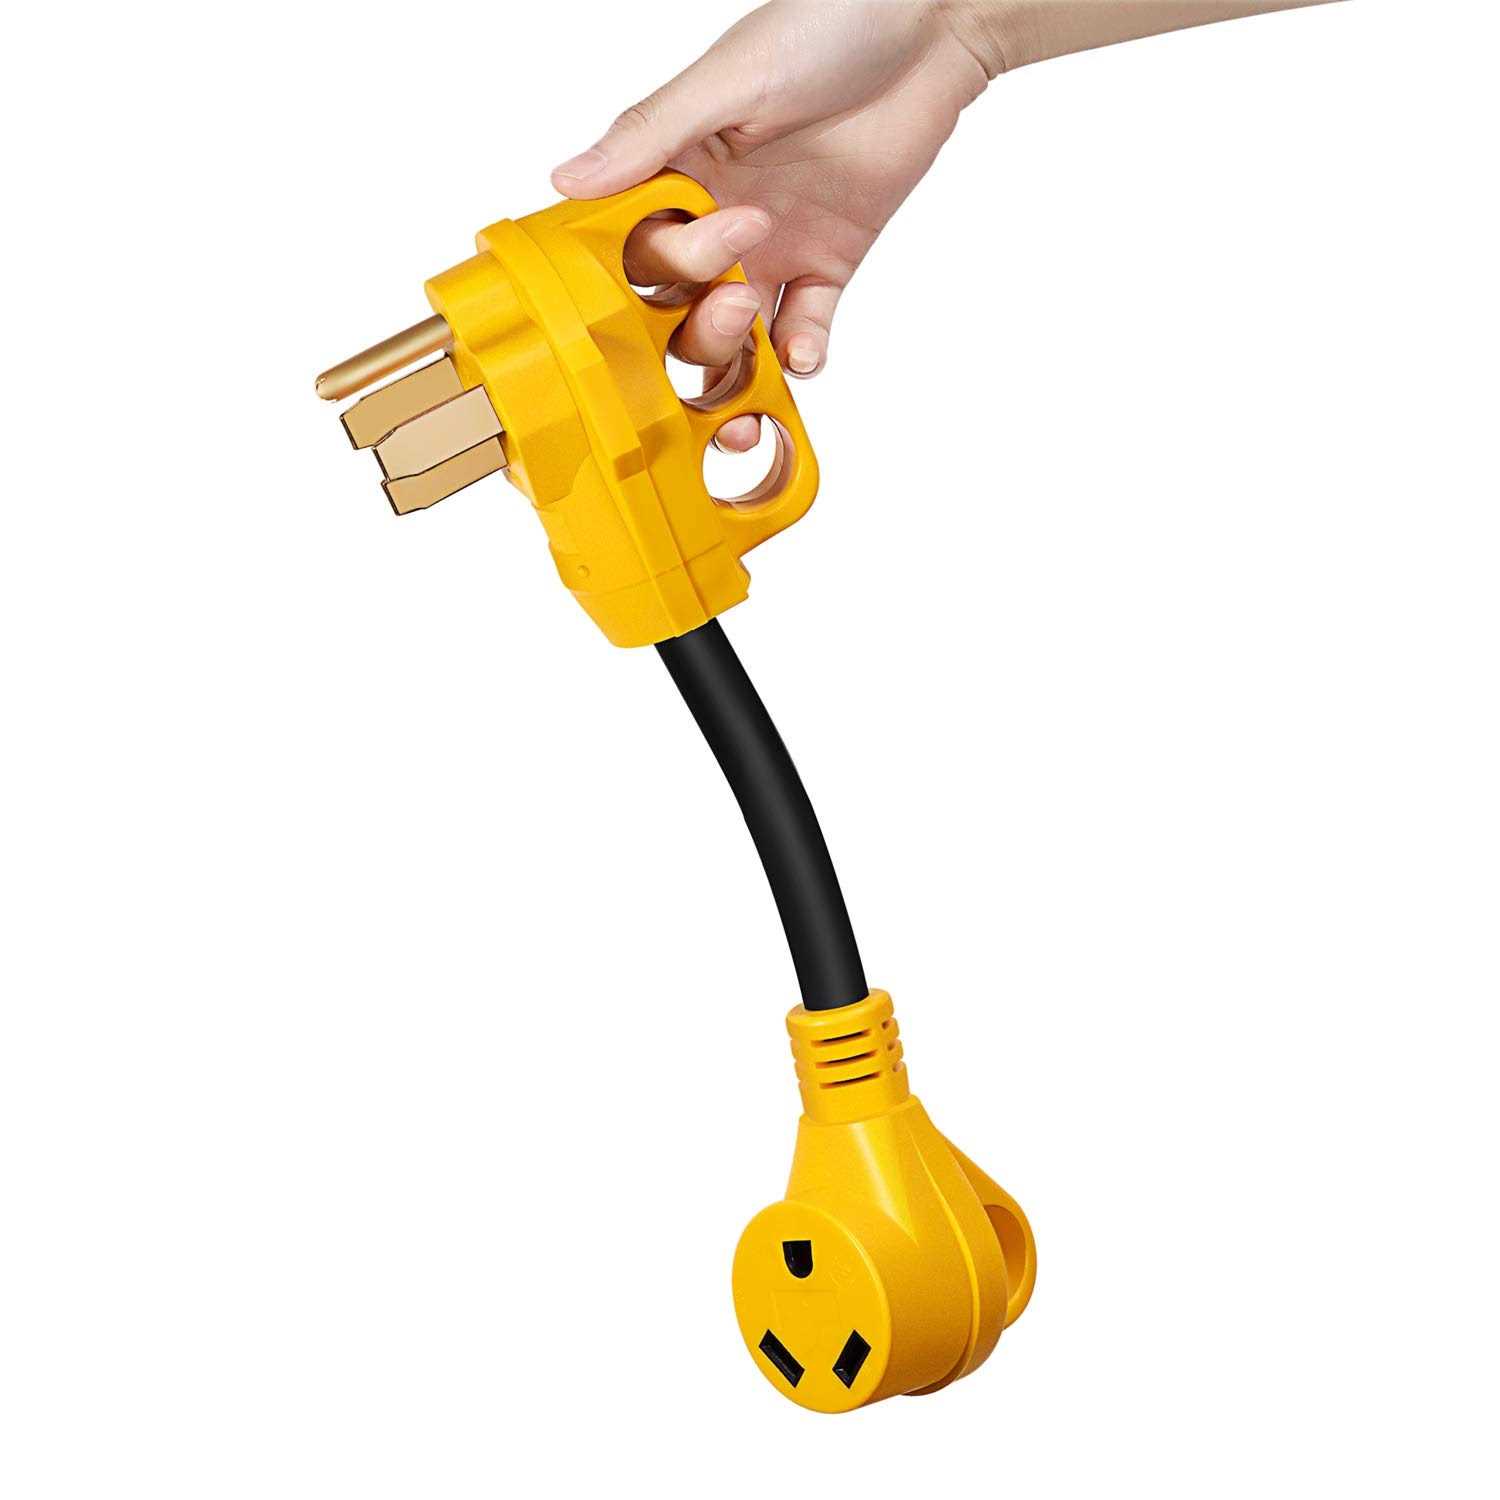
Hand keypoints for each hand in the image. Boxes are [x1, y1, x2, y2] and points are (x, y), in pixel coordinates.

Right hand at [551, 1, 989, 449]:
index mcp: (678, 170)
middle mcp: (716, 215)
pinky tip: (805, 352)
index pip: (636, 248)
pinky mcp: (828, 261)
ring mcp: (771, 245)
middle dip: (700, 324)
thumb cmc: (829, 25)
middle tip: (738, 297)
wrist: (928, 25)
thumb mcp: (730, 79)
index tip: (676, 266)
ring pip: (735, 333)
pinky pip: (804, 327)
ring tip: (766, 349)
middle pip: (679, 308)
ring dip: (741, 357)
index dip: (649, 273)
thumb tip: (567, 182)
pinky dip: (802, 353)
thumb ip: (652, 137)